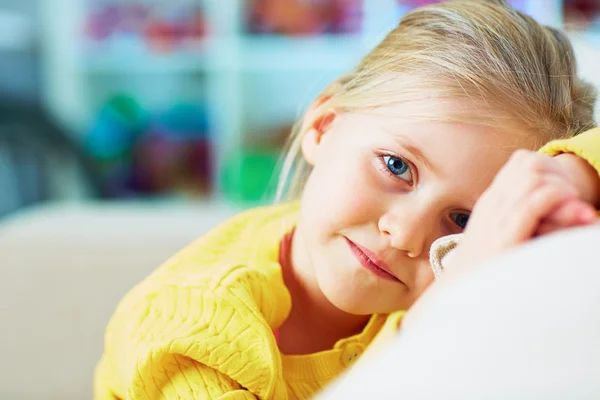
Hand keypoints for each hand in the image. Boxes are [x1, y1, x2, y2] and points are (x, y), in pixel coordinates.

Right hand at [445, 150, 596, 275]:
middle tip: (576, 199)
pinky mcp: (506, 237)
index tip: (566, 190)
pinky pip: (533, 203)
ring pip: (532, 179)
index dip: (550, 168)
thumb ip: (518, 220)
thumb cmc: (483, 270)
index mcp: (491, 202)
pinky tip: (571, 214)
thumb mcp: (497, 237)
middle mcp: (493, 205)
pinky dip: (556, 200)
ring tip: (578, 209)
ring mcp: (497, 219)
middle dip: (560, 175)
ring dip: (562, 188)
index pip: (520, 162)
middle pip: (529, 165)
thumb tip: (551, 213)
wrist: (458, 294)